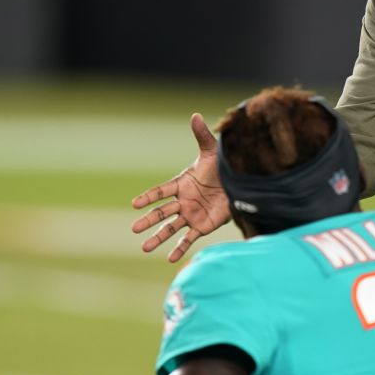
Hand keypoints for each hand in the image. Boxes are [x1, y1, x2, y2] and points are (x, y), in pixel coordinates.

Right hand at [131, 113, 230, 262]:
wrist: (240, 183)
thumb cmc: (223, 166)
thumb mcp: (212, 151)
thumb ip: (202, 135)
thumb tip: (196, 115)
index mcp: (181, 183)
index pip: (161, 191)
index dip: (149, 197)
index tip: (134, 204)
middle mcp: (183, 201)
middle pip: (162, 212)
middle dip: (148, 220)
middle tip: (134, 228)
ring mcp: (191, 214)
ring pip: (171, 228)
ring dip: (158, 238)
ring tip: (144, 248)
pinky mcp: (202, 226)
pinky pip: (188, 239)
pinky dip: (179, 248)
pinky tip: (170, 259)